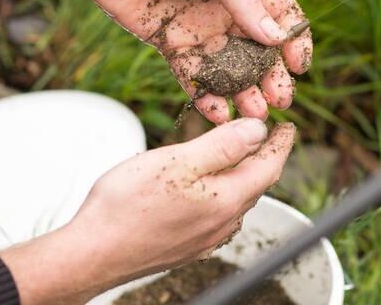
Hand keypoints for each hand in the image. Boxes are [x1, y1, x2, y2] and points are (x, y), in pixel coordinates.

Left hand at [0, 0, 312, 123]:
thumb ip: (244, 2)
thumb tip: (276, 38)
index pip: (279, 13)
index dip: (294, 39)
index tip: (301, 65)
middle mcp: (224, 6)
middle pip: (258, 48)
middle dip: (272, 75)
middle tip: (281, 100)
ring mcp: (198, 26)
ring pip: (229, 67)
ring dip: (244, 91)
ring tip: (253, 115)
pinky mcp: (169, 42)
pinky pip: (193, 75)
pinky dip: (206, 95)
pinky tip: (218, 114)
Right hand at [0, 119, 296, 303]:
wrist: (93, 253)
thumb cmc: (128, 205)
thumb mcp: (178, 161)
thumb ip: (222, 146)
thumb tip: (257, 130)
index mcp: (226, 199)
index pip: (268, 167)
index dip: (279, 144)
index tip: (286, 127)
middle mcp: (221, 224)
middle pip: (254, 185)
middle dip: (262, 158)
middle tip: (265, 137)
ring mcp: (203, 239)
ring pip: (235, 202)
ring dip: (241, 177)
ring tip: (238, 158)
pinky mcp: (185, 248)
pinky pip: (216, 217)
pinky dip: (221, 195)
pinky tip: (207, 191)